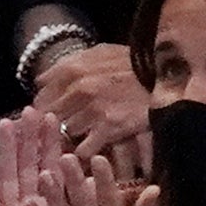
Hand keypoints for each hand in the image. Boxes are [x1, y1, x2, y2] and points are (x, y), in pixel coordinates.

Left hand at [32, 41, 151, 164]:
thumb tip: (42, 79)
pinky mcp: (109, 128)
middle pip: (50, 116)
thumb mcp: (98, 52)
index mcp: (71, 70)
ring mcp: (92, 110)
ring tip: (83, 138)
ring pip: (66, 132)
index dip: (44, 106)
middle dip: (55, 123)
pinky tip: (93, 150)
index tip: (50, 114)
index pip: (40, 96)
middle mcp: (77, 90)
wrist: (165, 73)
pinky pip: (84, 149)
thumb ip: (69, 65)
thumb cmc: (134, 62)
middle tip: (63, 129)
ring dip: (74, 137)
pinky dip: (87, 152)